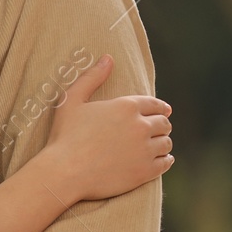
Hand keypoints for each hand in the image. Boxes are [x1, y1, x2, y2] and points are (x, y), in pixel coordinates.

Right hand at [42, 54, 173, 202]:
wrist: (64, 172)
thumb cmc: (64, 136)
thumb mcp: (71, 101)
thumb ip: (91, 78)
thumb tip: (108, 58)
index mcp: (126, 106)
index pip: (155, 104)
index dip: (160, 108)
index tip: (163, 112)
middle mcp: (140, 126)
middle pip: (164, 124)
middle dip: (161, 125)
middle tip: (156, 131)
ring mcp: (145, 150)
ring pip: (167, 143)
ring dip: (162, 143)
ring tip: (155, 146)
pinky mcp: (146, 171)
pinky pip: (166, 162)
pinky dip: (165, 160)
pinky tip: (158, 160)